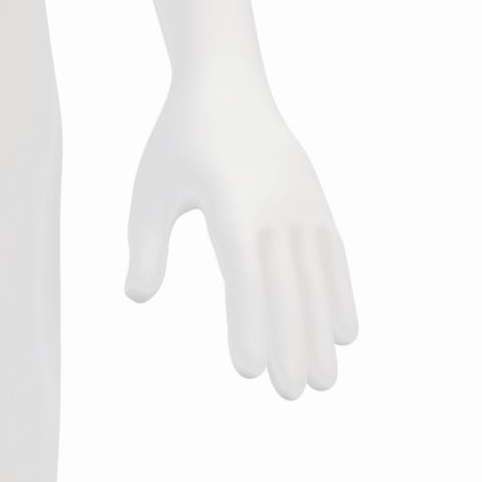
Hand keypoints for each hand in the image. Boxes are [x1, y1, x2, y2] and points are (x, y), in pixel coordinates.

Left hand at [125, 72, 357, 398]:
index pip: (244, 275)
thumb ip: (145, 244)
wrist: (228, 85)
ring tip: (323, 383)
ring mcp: (302, 205)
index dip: (249, 324)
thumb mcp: (152, 188)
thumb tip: (137, 296)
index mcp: (230, 204)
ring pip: (315, 279)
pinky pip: (333, 256)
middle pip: (285, 287)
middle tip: (290, 396)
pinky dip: (341, 295)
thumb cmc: (180, 141)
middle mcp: (274, 207)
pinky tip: (345, 335)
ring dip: (319, 332)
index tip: (250, 370)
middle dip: (289, 344)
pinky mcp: (316, 203)